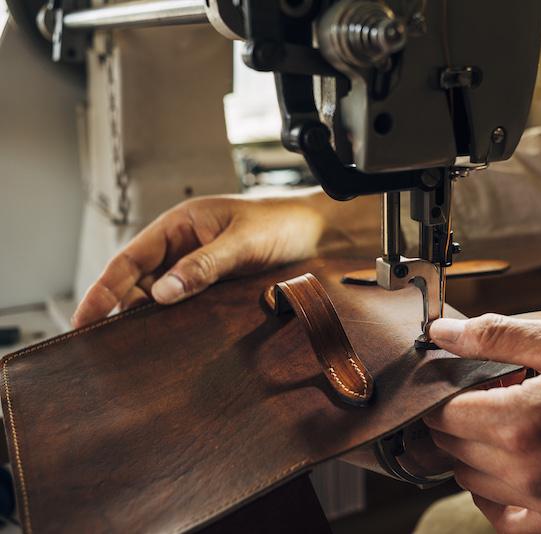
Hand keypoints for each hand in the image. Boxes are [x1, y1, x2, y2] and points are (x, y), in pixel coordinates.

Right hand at [72, 195, 324, 327]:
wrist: (318, 231)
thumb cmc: (281, 223)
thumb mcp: (242, 242)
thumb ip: (204, 266)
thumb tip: (162, 295)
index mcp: (178, 225)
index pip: (129, 259)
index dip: (103, 290)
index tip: (83, 319)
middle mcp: (182, 246)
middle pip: (139, 282)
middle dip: (121, 310)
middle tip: (105, 347)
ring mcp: (198, 266)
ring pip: (162, 296)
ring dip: (151, 318)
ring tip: (137, 349)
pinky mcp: (215, 284)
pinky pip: (186, 303)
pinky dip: (177, 320)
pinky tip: (173, 340)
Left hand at [423, 314, 540, 532]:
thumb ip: (497, 336)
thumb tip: (444, 334)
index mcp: (526, 422)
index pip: (445, 415)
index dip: (441, 392)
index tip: (453, 375)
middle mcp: (531, 472)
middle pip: (454, 448)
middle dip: (455, 417)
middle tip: (484, 389)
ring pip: (472, 481)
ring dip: (472, 450)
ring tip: (503, 418)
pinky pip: (506, 519)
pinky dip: (494, 493)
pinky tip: (509, 465)